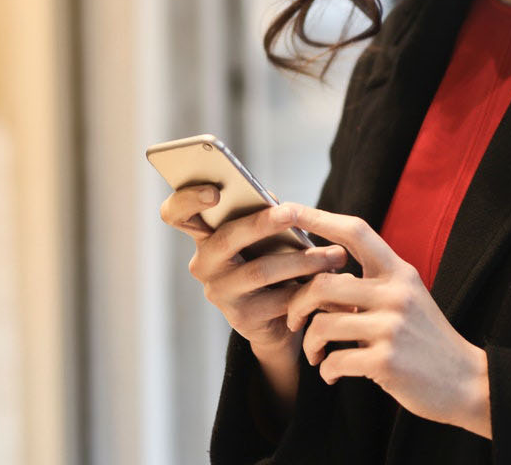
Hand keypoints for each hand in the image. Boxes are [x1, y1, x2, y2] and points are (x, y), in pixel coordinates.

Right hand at [159, 188, 347, 351]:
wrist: (277, 319)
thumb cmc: (269, 261)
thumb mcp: (263, 236)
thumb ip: (261, 213)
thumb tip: (272, 199)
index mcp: (203, 235)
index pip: (176, 213)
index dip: (188, 199)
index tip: (215, 191)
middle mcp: (203, 264)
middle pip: (226, 238)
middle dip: (261, 223)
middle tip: (292, 212)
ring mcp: (219, 293)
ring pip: (260, 270)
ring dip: (302, 260)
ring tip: (334, 255)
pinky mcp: (242, 318)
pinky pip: (279, 300)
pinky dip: (308, 289)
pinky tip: (330, 282)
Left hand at [282, 205, 492, 438]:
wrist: (468, 382)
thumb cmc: (426, 340)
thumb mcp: (406, 299)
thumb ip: (371, 284)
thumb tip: (319, 274)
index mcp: (399, 273)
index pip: (355, 232)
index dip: (318, 218)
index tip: (287, 209)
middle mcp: (396, 294)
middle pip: (323, 284)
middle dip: (297, 304)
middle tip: (294, 321)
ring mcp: (391, 327)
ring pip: (322, 324)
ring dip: (310, 343)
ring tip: (316, 355)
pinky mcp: (387, 361)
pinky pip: (334, 360)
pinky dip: (326, 370)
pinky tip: (332, 373)